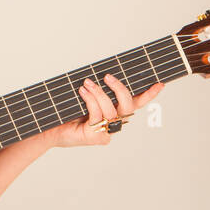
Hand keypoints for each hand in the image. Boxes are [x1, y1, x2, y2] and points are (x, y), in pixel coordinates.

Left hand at [43, 74, 163, 148]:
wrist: (50, 129)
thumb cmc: (67, 112)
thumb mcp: (84, 96)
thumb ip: (98, 87)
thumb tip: (104, 72)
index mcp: (115, 112)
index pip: (136, 103)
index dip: (149, 94)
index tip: (160, 83)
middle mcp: (113, 123)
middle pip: (128, 108)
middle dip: (120, 90)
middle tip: (107, 77)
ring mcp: (106, 131)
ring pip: (112, 111)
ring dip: (99, 94)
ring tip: (87, 83)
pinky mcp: (96, 137)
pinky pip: (97, 115)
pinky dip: (90, 101)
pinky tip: (82, 91)